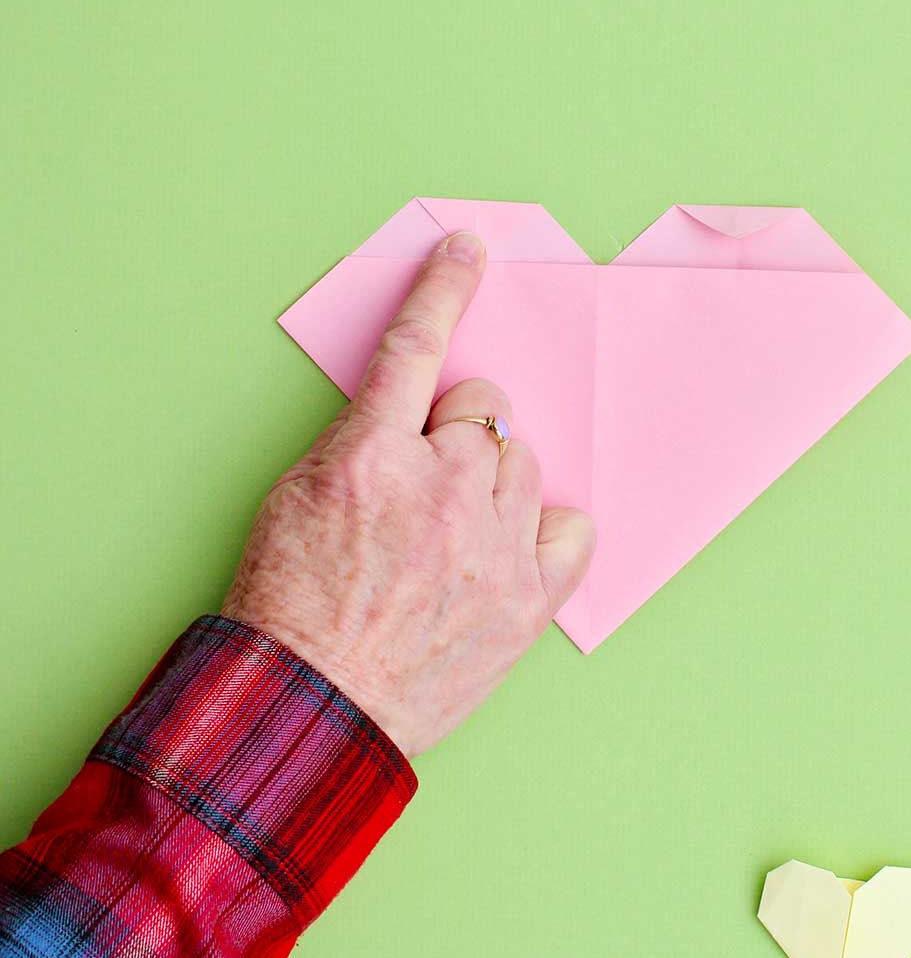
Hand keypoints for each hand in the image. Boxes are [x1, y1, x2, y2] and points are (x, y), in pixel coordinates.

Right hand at [222, 230, 594, 756]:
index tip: (469, 249)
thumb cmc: (291, 607)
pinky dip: (546, 531)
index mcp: (370, 456)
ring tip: (450, 536)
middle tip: (423, 485)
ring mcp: (491, 545)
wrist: (311, 708)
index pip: (417, 347)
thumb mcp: (295, 497)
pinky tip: (509, 550)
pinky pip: (573, 527)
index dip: (445, 288)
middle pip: (484, 408)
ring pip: (525, 462)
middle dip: (456, 432)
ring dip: (493, 482)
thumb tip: (412, 412)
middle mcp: (439, 489)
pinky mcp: (527, 599)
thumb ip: (360, 441)